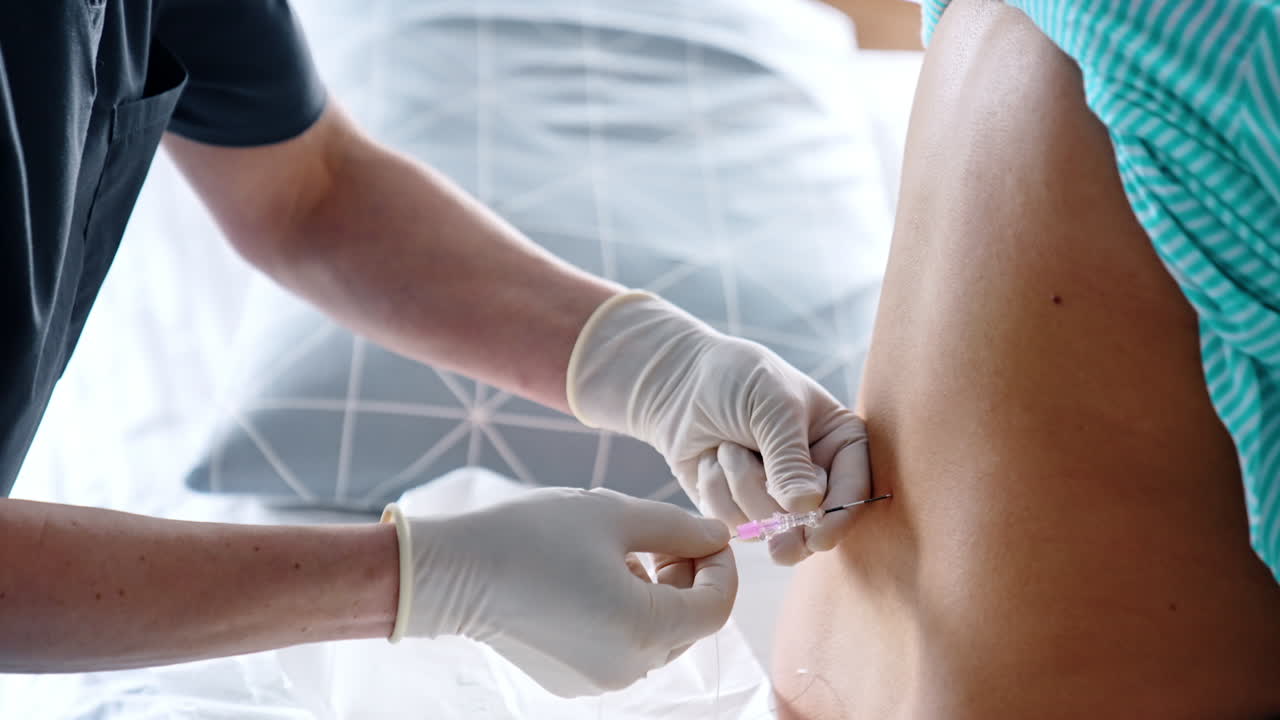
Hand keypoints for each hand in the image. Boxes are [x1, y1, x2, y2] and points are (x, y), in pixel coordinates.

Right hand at [381, 487, 735, 696]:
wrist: (454, 572)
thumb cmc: (533, 535)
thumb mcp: (615, 515)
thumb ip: (679, 528)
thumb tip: (718, 537)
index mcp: (644, 627)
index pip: (717, 607)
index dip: (721, 567)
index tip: (702, 535)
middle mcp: (629, 667)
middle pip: (689, 624)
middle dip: (687, 578)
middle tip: (658, 537)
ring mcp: (600, 681)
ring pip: (656, 637)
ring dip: (656, 596)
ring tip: (618, 555)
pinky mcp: (573, 681)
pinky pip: (622, 649)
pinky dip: (624, 616)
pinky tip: (590, 581)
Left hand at [566, 292, 870, 563]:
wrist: (679, 381)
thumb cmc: (735, 379)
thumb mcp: (771, 406)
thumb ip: (789, 458)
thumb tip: (806, 508)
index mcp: (839, 442)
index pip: (854, 489)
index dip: (838, 518)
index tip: (817, 539)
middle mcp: (814, 475)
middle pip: (811, 521)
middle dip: (774, 503)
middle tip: (767, 520)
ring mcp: (775, 497)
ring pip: (766, 524)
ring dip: (738, 484)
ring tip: (728, 446)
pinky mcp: (739, 509)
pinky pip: (732, 524)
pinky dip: (715, 491)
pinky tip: (710, 460)